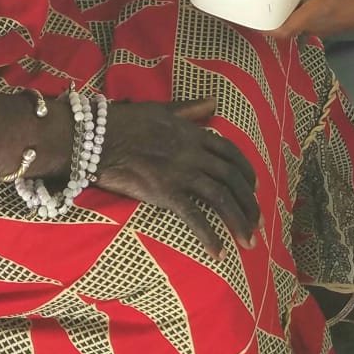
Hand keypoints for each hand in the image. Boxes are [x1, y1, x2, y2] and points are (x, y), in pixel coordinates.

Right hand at [96, 99, 259, 256]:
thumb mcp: (161, 109)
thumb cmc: (123, 121)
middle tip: (257, 224)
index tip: (255, 189)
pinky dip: (209, 236)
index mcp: (193, 134)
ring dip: (239, 222)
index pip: (232, 153)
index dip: (248, 173)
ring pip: (221, 198)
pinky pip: (194, 217)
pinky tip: (218, 252)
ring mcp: (181, 172)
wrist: (95, 136)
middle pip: (233, 179)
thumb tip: (214, 100)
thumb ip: (189, 109)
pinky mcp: (165, 192)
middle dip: (250, 204)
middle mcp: (193, 153)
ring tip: (249, 243)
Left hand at [270, 0, 353, 40]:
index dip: (262, 26)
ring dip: (291, 3)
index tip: (248, 14)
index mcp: (316, 11)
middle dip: (274, 8)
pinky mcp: (336, 21)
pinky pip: (313, 13)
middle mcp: (317, 23)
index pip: (281, 29)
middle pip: (287, 21)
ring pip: (300, 16)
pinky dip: (306, 1)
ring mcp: (327, 25)